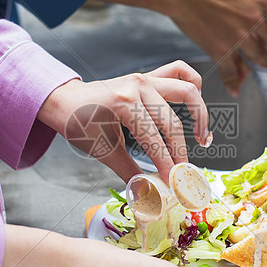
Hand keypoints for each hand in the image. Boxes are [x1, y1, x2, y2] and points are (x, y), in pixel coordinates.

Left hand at [37, 60, 210, 182]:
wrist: (64, 100)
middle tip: (185, 174)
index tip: (177, 185)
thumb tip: (149, 195)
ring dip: (200, 114)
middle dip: (181, 152)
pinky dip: (193, 84)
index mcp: (123, 103)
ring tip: (203, 138)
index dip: (167, 165)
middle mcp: (138, 86)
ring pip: (187, 91)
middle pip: (172, 122)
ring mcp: (145, 77)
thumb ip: (128, 172)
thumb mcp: (102, 151)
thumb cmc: (78, 124)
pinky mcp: (149, 76)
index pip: (154, 140)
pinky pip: (180, 71)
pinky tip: (196, 104)